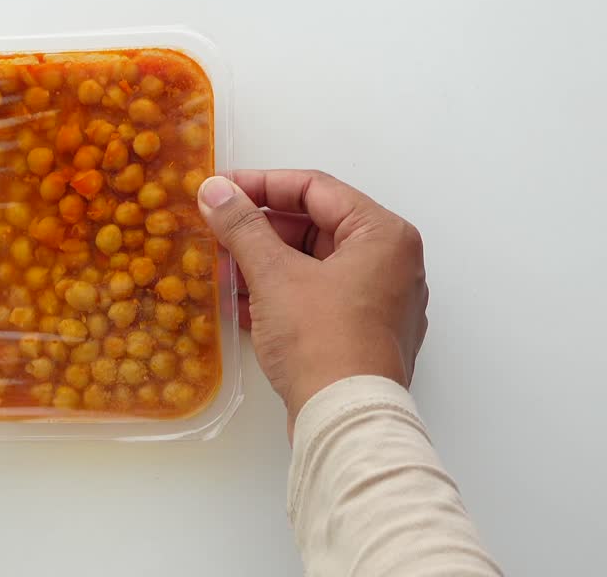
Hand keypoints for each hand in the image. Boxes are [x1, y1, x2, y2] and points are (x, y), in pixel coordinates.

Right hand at [196, 171, 427, 439]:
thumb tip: (214, 189)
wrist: (345, 420)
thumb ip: (242, 226)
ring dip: (265, 262)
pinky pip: (318, 297)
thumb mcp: (274, 275)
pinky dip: (281, 293)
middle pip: (315, 225)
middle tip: (215, 231)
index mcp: (383, 235)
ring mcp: (380, 301)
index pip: (315, 188)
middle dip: (260, 229)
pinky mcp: (363, 334)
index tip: (219, 190)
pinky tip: (241, 302)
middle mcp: (391, 263)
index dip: (261, 185)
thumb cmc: (321, 340)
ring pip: (314, 263)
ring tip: (221, 267)